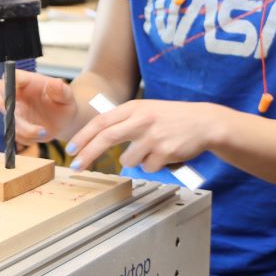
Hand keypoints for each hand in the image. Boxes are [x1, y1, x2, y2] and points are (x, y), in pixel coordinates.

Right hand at [0, 70, 78, 146]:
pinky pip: (14, 134)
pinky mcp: (14, 126)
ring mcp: (13, 111)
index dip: (6, 85)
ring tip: (45, 132)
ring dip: (24, 130)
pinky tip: (41, 135)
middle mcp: (15, 94)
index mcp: (25, 81)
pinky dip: (27, 138)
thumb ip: (62, 91)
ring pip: (7, 121)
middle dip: (9, 114)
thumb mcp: (67, 97)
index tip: (13, 97)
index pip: (8, 77)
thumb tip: (55, 83)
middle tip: (23, 121)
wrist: (64, 120)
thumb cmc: (64, 103)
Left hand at [65, 99, 224, 172]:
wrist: (204, 122)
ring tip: (153, 150)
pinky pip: (148, 167)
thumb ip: (124, 120)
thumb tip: (97, 137)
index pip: (101, 122)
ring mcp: (153, 136)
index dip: (84, 136)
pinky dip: (153, 165)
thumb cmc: (172, 118)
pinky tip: (166, 154)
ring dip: (136, 160)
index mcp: (135, 108)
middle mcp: (142, 119)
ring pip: (129, 159)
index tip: (71, 149)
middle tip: (76, 167)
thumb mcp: (147, 111)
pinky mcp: (165, 151)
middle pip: (106, 138)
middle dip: (88, 154)